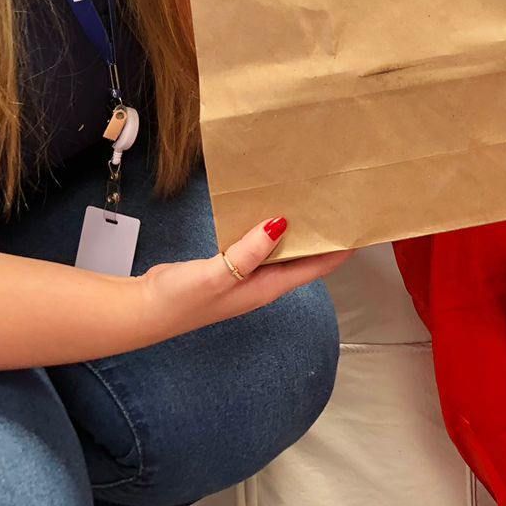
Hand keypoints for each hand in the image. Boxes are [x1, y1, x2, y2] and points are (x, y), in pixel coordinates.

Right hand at [142, 218, 351, 340]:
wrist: (145, 309)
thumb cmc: (182, 299)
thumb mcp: (218, 275)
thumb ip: (249, 252)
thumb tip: (282, 223)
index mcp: (268, 287)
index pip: (315, 267)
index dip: (340, 250)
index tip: (360, 226)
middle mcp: (263, 281)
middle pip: (303, 256)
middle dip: (322, 234)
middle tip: (337, 200)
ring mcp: (245, 273)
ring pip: (280, 247)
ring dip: (295, 227)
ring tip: (311, 196)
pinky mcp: (228, 264)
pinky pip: (257, 242)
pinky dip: (267, 225)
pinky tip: (267, 206)